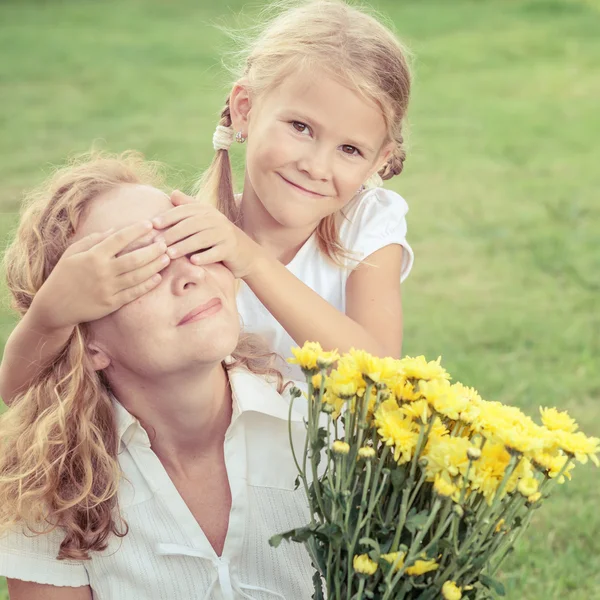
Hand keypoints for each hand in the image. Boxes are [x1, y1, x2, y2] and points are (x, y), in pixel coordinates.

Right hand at [30, 221, 169, 329]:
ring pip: (137, 276)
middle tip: (165, 243)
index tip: (150, 224)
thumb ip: (93, 240)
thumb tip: (114, 230)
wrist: (55, 306)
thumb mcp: (73, 253)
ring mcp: (108, 288)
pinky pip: (134, 293)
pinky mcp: (112, 303)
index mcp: (93, 256)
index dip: (136, 230)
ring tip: (167, 258)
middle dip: (152, 250)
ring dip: (154, 266)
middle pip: (134, 258)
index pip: (119, 239)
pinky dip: (147, 285)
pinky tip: (157, 277)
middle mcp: (102, 272)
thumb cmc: (64, 275)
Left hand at [151, 190, 262, 278]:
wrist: (246, 254)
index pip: (185, 211)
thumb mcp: (206, 220)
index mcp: (207, 211)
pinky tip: (193, 262)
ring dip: (184, 246)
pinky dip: (205, 257)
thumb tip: (172, 193)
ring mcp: (225, 234)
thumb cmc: (219, 238)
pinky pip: (216, 253)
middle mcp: (216, 220)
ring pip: (202, 239)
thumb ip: (189, 207)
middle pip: (191, 225)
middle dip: (173, 233)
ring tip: (170, 254)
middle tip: (157, 243)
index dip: (168, 216)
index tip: (153, 224)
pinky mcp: (231, 249)